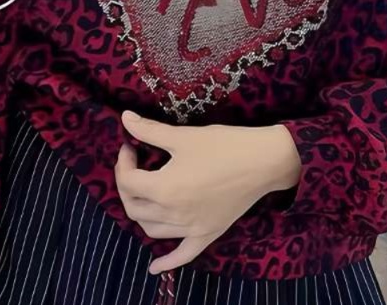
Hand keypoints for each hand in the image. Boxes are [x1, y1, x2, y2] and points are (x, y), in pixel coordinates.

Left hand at [115, 110, 300, 273]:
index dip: (123, 161)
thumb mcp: (184, 136)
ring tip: (144, 191)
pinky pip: (182, 254)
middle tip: (135, 164)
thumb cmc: (223, 145)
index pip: (128, 181)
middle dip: (127, 184)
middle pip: (134, 207)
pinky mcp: (207, 234)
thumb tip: (125, 118)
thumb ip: (150, 130)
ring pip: (151, 229)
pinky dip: (167, 262)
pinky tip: (154, 268)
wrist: (263, 160)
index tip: (131, 146)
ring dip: (140, 211)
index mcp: (165, 188)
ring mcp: (191, 228)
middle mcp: (174, 214)